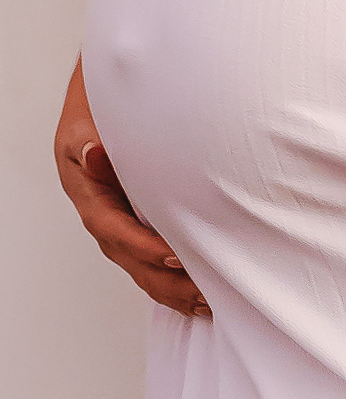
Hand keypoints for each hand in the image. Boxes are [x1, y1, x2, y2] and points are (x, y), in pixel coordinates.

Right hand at [55, 61, 209, 320]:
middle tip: (200, 292)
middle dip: (162, 279)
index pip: (111, 227)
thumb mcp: (87, 121)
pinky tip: (200, 290)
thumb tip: (93, 155)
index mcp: (86, 190)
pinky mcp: (137, 217)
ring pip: (139, 262)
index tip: (172, 256)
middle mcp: (101, 210)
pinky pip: (150, 253)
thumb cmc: (101, 106)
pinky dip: (173, 274)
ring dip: (170, 285)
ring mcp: (118, 217)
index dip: (140, 245)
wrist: (107, 96)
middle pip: (127, 256)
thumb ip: (90, 143)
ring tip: (206, 302)